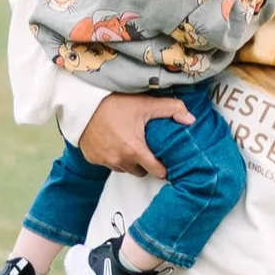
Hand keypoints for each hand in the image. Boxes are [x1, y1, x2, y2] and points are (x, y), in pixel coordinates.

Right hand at [76, 93, 191, 176]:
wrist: (83, 102)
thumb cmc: (115, 103)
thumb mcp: (146, 104)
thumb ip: (172, 110)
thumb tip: (191, 120)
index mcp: (134, 150)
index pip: (156, 171)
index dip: (164, 168)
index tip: (167, 163)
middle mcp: (119, 160)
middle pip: (140, 171)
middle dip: (146, 163)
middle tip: (148, 148)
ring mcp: (104, 161)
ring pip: (124, 169)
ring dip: (129, 161)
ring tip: (131, 144)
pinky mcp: (92, 159)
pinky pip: (108, 164)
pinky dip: (113, 157)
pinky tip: (115, 142)